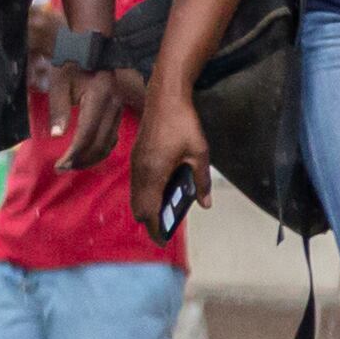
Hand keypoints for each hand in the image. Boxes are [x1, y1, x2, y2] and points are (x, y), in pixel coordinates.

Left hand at [55, 64, 131, 170]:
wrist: (94, 47)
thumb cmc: (73, 63)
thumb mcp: (60, 82)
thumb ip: (58, 109)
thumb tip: (57, 135)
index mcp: (99, 97)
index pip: (87, 135)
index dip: (74, 154)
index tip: (59, 165)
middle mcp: (114, 105)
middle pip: (101, 143)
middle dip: (82, 160)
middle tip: (64, 168)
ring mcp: (121, 107)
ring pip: (110, 142)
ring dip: (93, 157)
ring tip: (74, 164)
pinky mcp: (123, 109)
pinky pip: (115, 135)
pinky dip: (103, 148)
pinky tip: (89, 154)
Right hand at [132, 87, 213, 239]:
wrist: (164, 98)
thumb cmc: (183, 125)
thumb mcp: (200, 154)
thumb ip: (201, 181)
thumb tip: (204, 204)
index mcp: (154, 173)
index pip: (149, 210)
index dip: (155, 227)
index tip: (162, 240)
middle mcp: (140, 171)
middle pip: (138, 206)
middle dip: (149, 220)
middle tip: (165, 229)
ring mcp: (135, 164)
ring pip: (135, 195)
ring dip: (146, 207)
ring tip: (165, 214)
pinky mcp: (136, 157)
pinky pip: (136, 184)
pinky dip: (145, 195)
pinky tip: (161, 193)